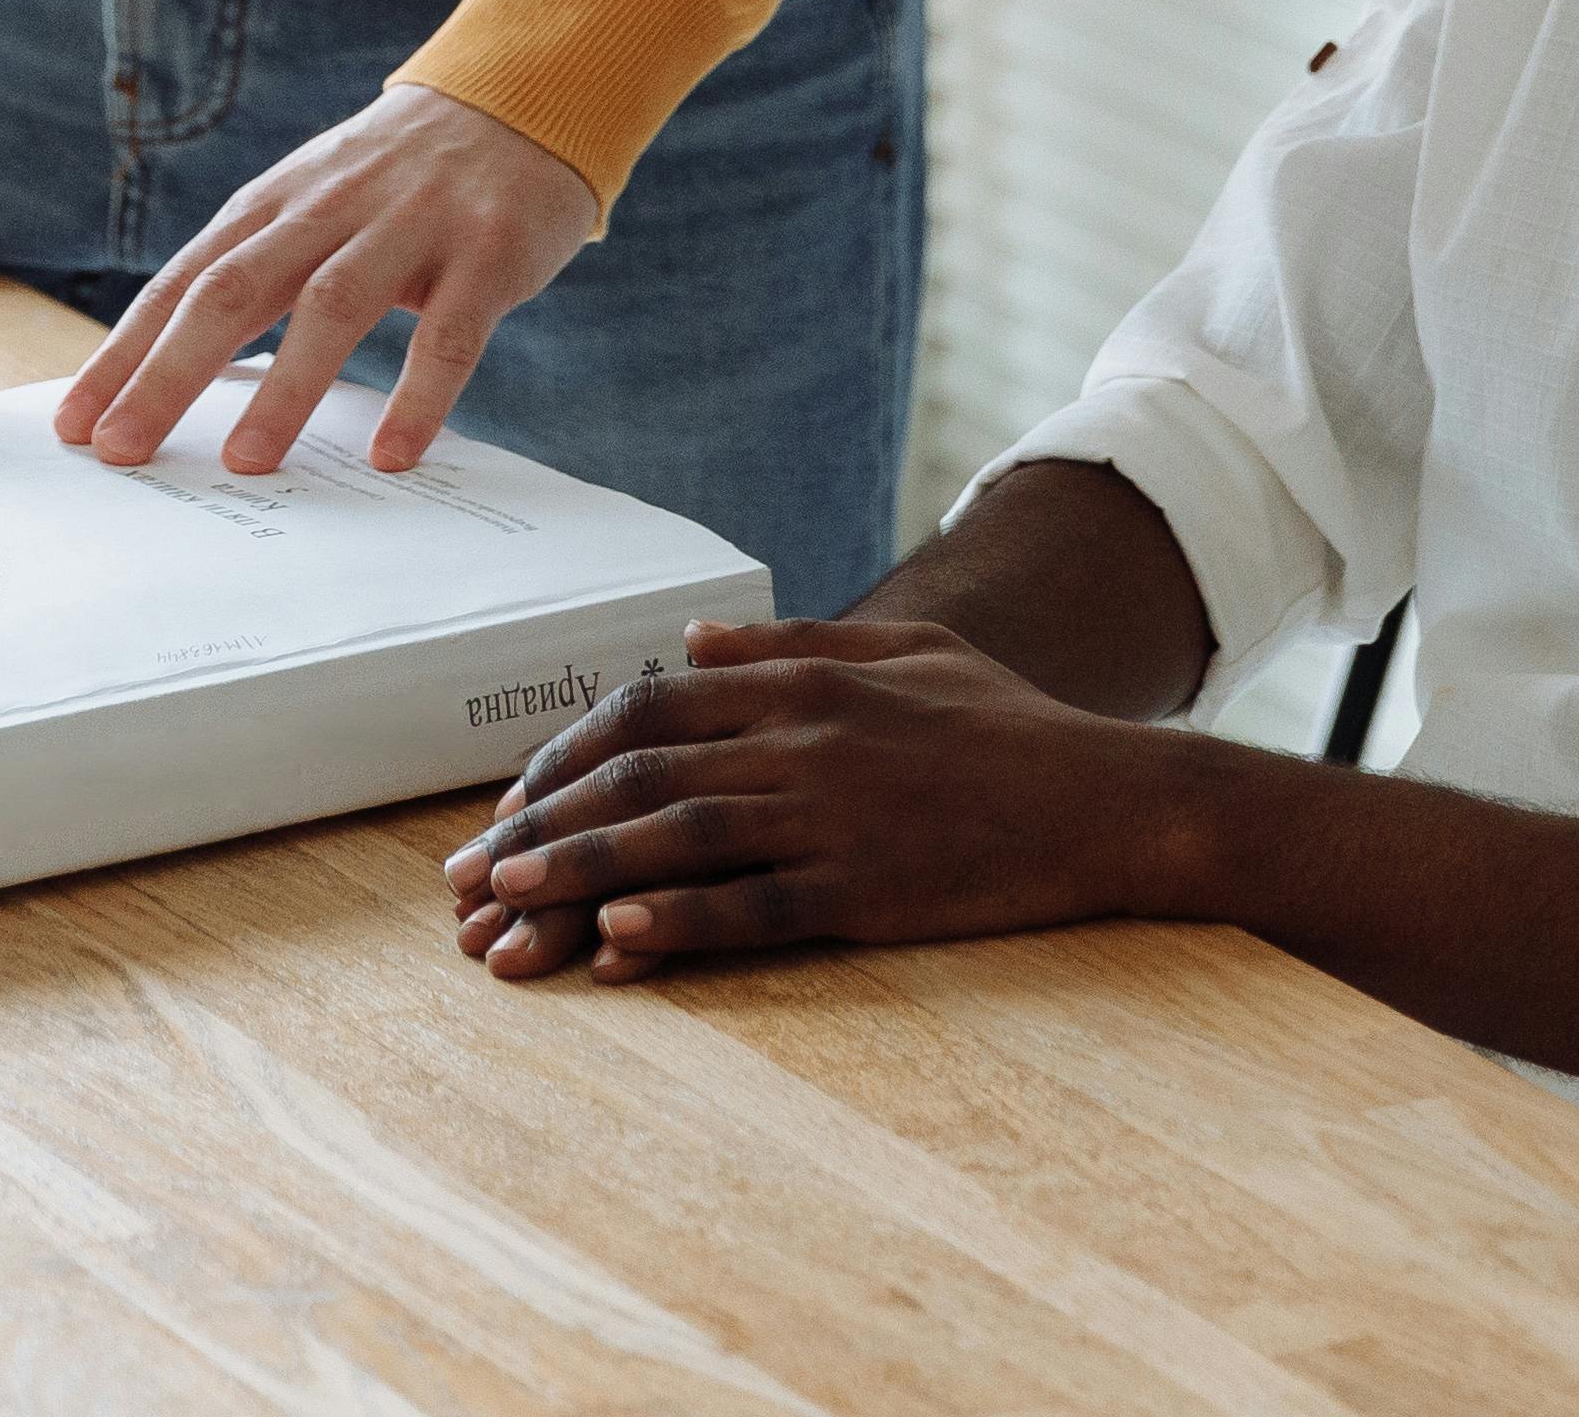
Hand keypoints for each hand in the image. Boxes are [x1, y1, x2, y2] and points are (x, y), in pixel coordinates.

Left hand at [49, 82, 600, 478]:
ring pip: (332, 306)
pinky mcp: (486, 250)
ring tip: (245, 464)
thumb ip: (250, 271)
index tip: (74, 424)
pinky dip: (420, 396)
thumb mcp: (308, 204)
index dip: (125, 354)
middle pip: (233, 290)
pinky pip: (450, 333)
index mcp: (272, 205)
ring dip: (284, 388)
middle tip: (123, 449)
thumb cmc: (391, 179)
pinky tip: (393, 454)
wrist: (516, 102)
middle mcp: (328, 209)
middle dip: (169, 374)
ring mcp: (409, 226)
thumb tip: (164, 370)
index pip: (181, 284)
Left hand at [438, 619, 1234, 980]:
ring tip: (503, 907)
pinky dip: (680, 921)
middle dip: (540, 823)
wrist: (1112, 799)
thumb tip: (687, 637)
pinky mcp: (870, 889)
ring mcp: (834, 814)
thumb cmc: (1010, 727)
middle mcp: (803, 738)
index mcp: (804, 681)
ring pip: (676, 836)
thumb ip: (789, 640)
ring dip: (578, 872)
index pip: (651, 706)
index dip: (567, 754)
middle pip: (640, 772)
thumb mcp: (904, 653)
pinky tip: (617, 941)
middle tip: (466, 876)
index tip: (510, 802)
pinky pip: (756, 905)